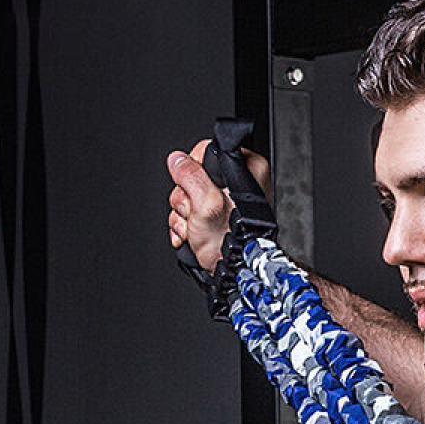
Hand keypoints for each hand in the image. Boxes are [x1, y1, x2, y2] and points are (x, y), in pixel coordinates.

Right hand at [166, 140, 271, 270]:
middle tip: (197, 213)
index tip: (196, 186)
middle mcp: (238, 183)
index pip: (207, 150)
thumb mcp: (208, 203)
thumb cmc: (232, 242)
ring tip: (197, 228)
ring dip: (184, 215)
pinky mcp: (214, 217)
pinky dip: (185, 225)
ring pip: (186, 195)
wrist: (234, 273)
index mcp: (247, 170)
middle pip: (192, 175)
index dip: (194, 168)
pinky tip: (194, 235)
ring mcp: (225, 202)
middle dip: (186, 198)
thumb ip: (190, 175)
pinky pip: (187, 212)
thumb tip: (177, 160)